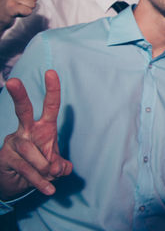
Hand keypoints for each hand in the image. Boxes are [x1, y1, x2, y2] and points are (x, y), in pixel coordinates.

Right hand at [0, 70, 71, 198]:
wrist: (15, 182)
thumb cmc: (39, 163)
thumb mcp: (54, 163)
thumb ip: (61, 164)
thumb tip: (61, 168)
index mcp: (42, 126)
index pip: (50, 106)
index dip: (52, 89)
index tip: (51, 72)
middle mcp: (26, 130)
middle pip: (22, 110)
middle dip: (18, 95)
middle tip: (12, 80)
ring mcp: (13, 143)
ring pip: (33, 154)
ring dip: (46, 169)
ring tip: (52, 175)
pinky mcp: (6, 158)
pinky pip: (28, 170)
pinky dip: (41, 182)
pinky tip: (49, 189)